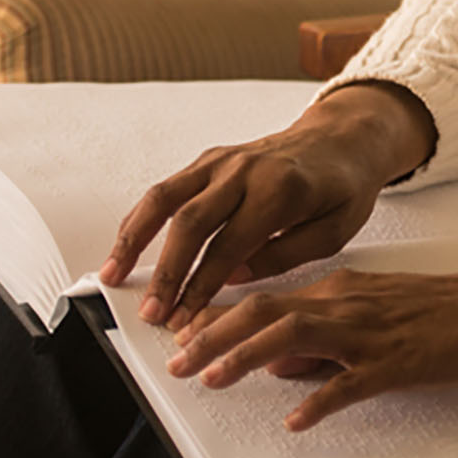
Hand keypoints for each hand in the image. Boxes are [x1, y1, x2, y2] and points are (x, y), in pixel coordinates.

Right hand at [99, 82, 434, 330]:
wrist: (343, 139)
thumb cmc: (343, 186)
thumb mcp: (336, 230)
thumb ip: (287, 256)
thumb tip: (237, 278)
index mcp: (281, 189)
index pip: (229, 246)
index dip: (202, 287)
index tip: (186, 318)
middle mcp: (246, 170)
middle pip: (190, 222)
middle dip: (165, 273)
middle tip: (151, 311)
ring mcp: (224, 160)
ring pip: (166, 198)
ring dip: (135, 239)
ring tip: (114, 274)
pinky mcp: (211, 159)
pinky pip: (168, 188)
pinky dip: (142, 217)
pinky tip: (126, 243)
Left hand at [166, 248, 457, 429]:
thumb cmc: (444, 311)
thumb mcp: (374, 316)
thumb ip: (324, 340)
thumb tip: (275, 365)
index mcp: (340, 290)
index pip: (265, 300)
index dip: (218, 320)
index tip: (183, 339)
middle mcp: (348, 303)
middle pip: (267, 313)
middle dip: (215, 336)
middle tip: (178, 362)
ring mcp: (373, 330)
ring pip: (296, 337)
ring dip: (248, 358)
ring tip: (214, 381)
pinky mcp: (400, 359)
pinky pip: (353, 381)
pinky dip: (320, 399)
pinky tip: (297, 419)